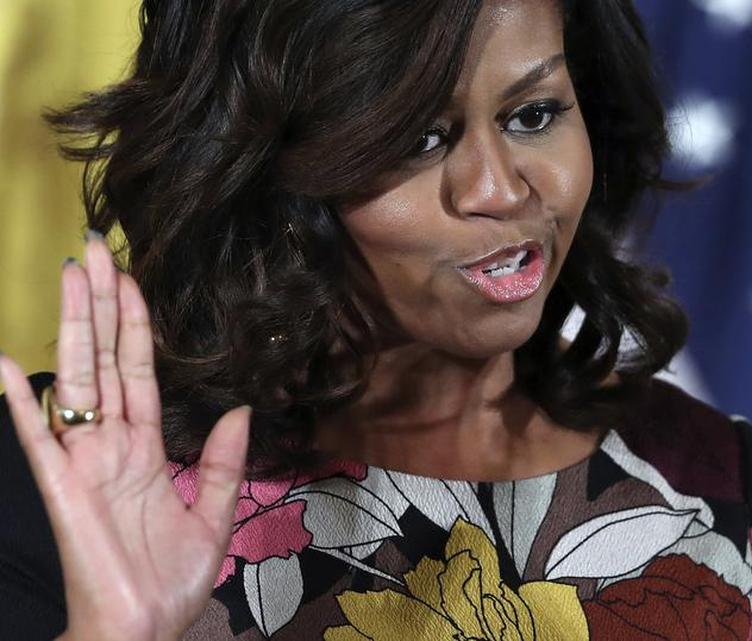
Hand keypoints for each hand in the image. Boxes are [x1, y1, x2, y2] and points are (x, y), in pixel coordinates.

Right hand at [0, 233, 250, 640]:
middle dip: (101, 305)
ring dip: (72, 329)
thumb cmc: (171, 580)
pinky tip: (2, 362)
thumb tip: (237, 408)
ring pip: (76, 380)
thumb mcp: (214, 514)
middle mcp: (111, 444)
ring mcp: (83, 461)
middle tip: (94, 250)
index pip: (139, 370)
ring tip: (68, 277)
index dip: (136, 324)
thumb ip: (221, 461)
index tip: (131, 277)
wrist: (145, 629)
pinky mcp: (61, 487)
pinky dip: (17, 401)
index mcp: (146, 447)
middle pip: (104, 360)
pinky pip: (36, 437)